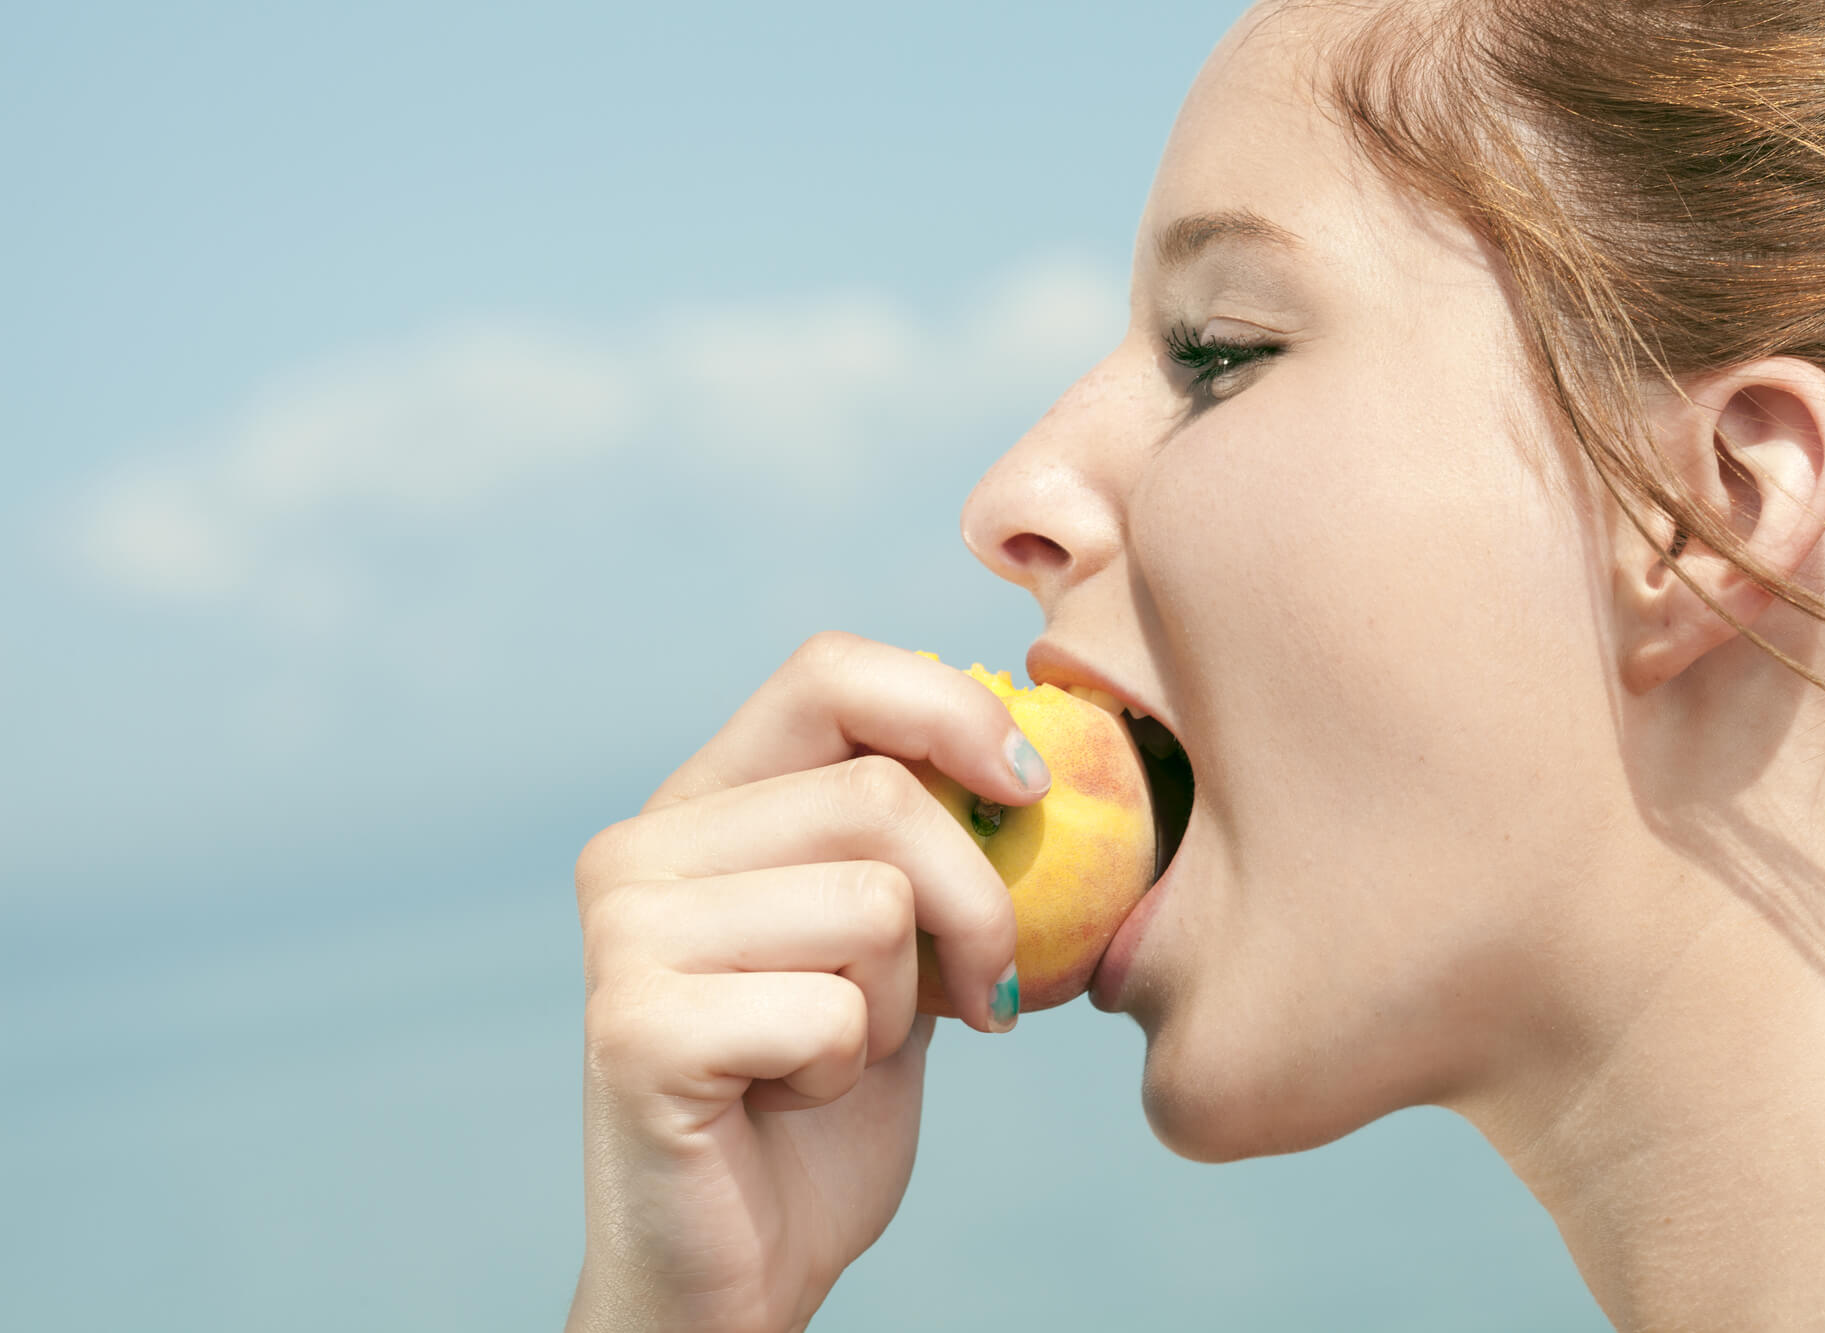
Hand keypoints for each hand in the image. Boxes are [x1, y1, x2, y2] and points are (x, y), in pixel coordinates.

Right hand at [566, 632, 1045, 1332]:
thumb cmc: (819, 1103)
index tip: (1025, 791)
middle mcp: (642, 846)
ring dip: (903, 1001)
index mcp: (702, 803)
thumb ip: (921, 849)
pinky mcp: (637, 1028)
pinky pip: (831, 1011)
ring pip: (869, 902)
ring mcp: (626, 934)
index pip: (828, 672)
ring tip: (846, 1050)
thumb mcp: (890, 949)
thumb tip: (1026, 753)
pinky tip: (796, 1096)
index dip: (948, 711)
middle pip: (877, 793)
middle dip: (974, 903)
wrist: (735, 1269)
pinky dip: (850, 1070)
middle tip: (980, 990)